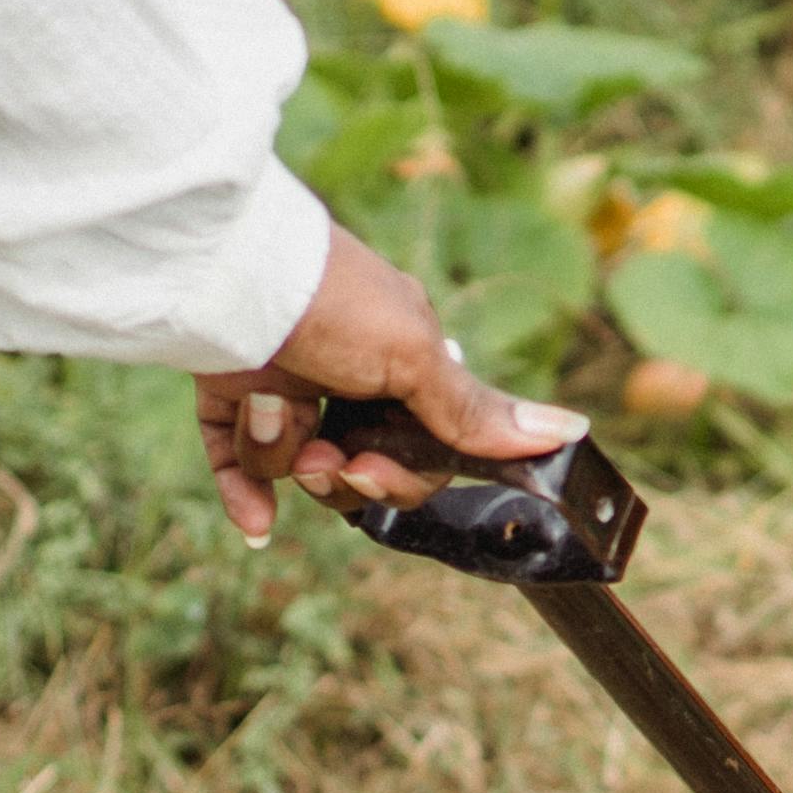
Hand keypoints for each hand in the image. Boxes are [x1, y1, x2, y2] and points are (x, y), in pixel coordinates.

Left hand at [191, 222, 584, 545]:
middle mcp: (347, 377)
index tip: (373, 473)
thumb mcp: (413, 357)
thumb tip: (569, 434)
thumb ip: (476, 410)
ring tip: (268, 412)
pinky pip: (239, 465)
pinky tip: (256, 525)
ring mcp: (289, 386)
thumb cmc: (331, 300)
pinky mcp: (230, 392)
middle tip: (321, 461)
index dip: (400, 477)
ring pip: (296, 466)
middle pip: (362, 468)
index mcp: (402, 362)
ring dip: (280, 455)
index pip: (422, 450)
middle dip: (342, 477)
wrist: (223, 268)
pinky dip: (246, 493)